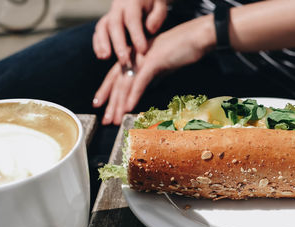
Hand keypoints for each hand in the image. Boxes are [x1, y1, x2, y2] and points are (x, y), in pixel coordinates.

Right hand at [92, 0, 167, 65]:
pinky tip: (101, 56)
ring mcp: (110, 14)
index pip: (132, 18)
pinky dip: (98, 44)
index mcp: (133, 2)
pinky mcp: (106, 23)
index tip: (142, 51)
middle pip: (114, 24)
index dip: (136, 35)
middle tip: (124, 60)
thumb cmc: (153, 4)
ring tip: (105, 57)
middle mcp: (119, 7)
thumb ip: (157, 16)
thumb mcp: (160, 6)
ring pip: (102, 27)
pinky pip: (98, 32)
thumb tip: (150, 29)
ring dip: (102, 43)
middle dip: (118, 43)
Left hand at [93, 15, 215, 124]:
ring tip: (116, 120)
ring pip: (126, 84)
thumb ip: (152, 76)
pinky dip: (133, 96)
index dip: (105, 90)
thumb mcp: (162, 65)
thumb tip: (147, 88)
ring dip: (120, 104)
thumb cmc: (182, 50)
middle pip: (117, 82)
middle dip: (111, 103)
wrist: (196, 37)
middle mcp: (134, 56)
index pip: (115, 76)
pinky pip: (140, 82)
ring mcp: (142, 58)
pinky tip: (128, 108)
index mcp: (134, 56)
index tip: (98, 103)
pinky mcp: (153, 61)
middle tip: (106, 120)